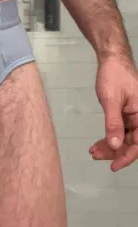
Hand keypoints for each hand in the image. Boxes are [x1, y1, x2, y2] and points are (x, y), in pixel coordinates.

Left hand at [90, 54, 137, 170]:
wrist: (112, 60)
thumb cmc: (114, 76)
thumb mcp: (111, 101)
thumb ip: (113, 124)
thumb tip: (115, 145)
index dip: (127, 156)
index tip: (114, 166)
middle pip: (131, 142)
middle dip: (114, 152)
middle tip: (95, 156)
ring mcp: (135, 116)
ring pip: (124, 138)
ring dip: (110, 146)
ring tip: (93, 151)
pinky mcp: (127, 114)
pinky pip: (120, 130)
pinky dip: (109, 137)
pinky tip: (97, 144)